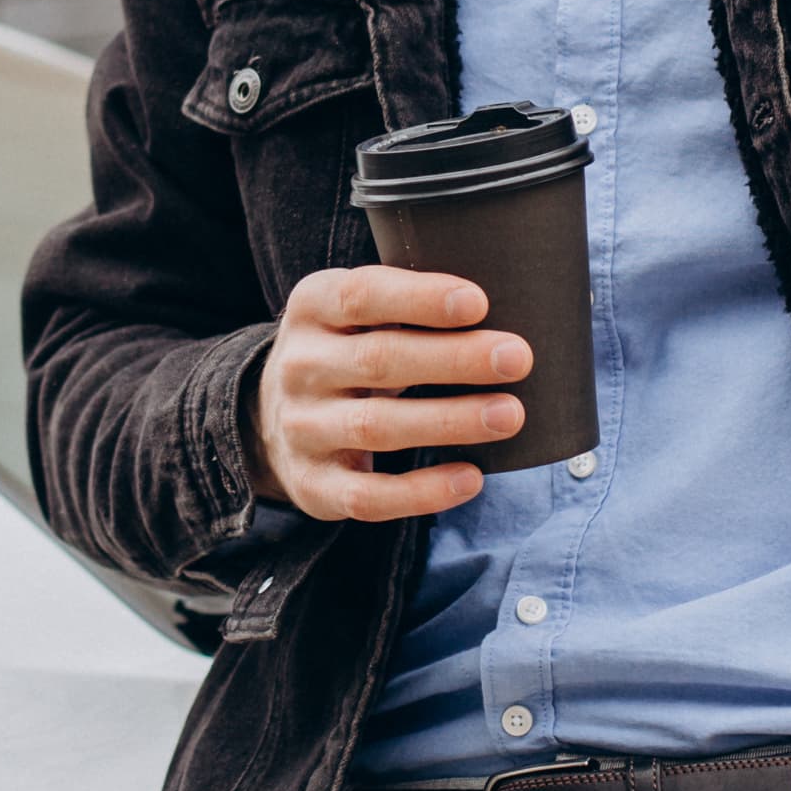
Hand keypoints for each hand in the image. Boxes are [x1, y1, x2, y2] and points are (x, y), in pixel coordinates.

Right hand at [249, 266, 530, 522]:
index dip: (420, 299)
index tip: (479, 302)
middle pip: (380, 360)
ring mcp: (302, 428)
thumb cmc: (348, 351)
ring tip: (510, 415)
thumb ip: (409, 303)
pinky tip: (472, 478)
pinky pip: (369, 495)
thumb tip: (509, 304)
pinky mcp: (314, 484)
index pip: (362, 296)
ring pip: (377, 427)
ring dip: (450, 421)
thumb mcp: (356, 312)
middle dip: (455, 359)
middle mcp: (300, 366)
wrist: (273, 417)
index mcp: (312, 306)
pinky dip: (422, 491)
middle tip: (518, 358)